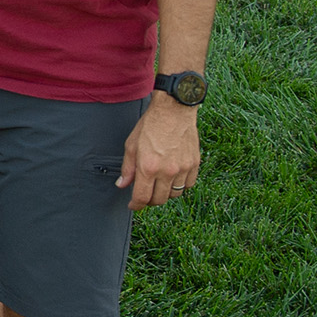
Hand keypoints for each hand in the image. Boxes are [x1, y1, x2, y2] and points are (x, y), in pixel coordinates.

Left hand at [118, 95, 200, 210]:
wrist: (173, 111)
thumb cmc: (150, 126)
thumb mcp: (131, 146)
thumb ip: (127, 169)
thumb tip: (122, 185)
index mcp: (148, 167)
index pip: (142, 197)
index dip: (136, 205)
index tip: (133, 205)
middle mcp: (167, 171)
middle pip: (159, 199)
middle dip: (149, 201)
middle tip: (144, 195)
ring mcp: (182, 168)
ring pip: (174, 195)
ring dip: (165, 194)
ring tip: (158, 186)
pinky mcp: (194, 164)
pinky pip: (188, 185)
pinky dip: (180, 186)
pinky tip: (172, 179)